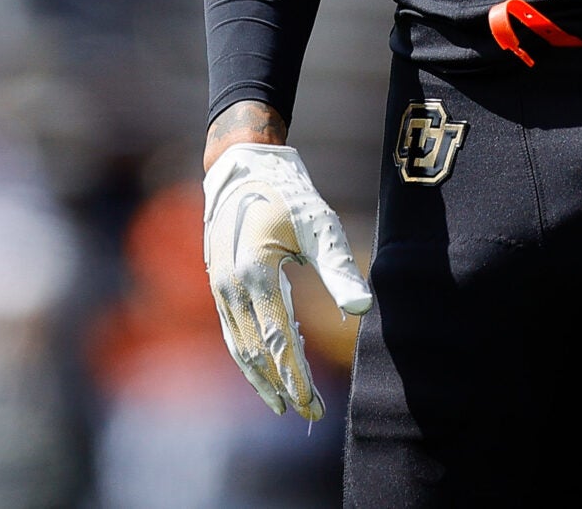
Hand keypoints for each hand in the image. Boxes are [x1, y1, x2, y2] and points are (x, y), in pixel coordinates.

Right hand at [202, 143, 373, 418]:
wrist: (243, 167)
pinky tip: (270, 369)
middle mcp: (230, 287)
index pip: (277, 341)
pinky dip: (251, 356)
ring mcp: (220, 287)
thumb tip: (361, 309)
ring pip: (239, 347)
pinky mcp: (219, 285)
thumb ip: (338, 268)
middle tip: (310, 414)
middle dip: (282, 386)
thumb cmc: (288, 194)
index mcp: (254, 273)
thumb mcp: (319, 225)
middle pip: (255, 353)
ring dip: (262, 378)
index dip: (295, 379)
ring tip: (286, 403)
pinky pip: (233, 331)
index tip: (313, 407)